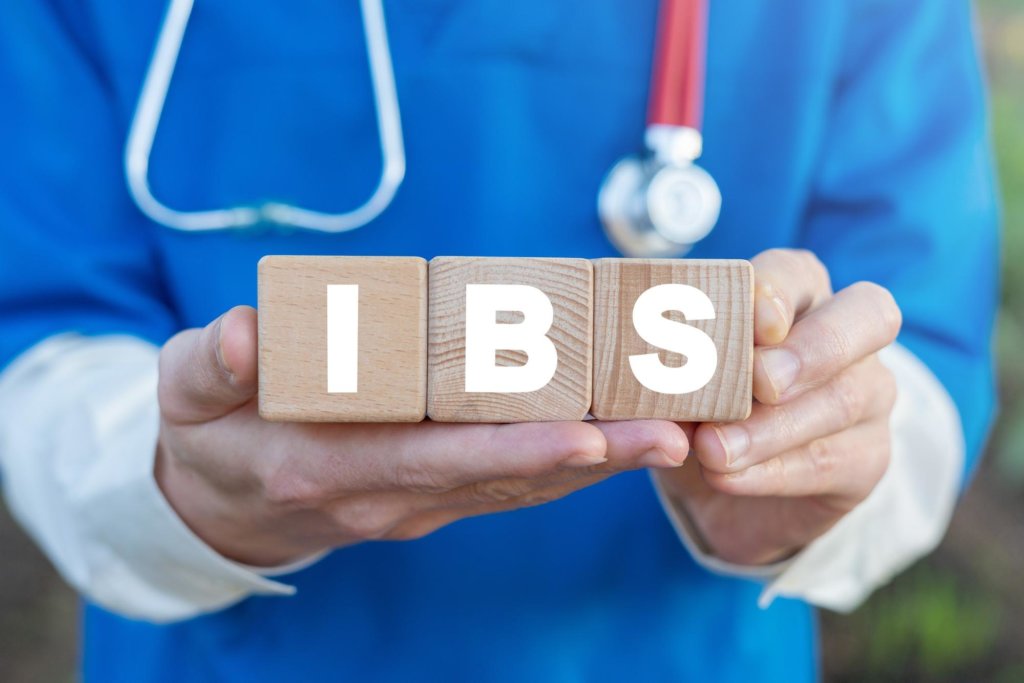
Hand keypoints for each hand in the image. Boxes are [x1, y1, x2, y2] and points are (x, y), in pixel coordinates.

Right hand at [156, 306, 688, 565]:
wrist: (222, 507)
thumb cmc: (210, 435)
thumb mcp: (187, 393)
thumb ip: (215, 363)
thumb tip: (245, 335)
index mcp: (327, 465)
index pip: (433, 458)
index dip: (512, 448)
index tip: (587, 432)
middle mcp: (387, 497)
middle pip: (501, 476)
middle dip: (591, 458)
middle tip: (674, 434)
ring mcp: (418, 504)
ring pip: (520, 485)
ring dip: (600, 463)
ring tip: (675, 432)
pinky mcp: (436, 496)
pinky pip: (512, 484)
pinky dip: (572, 464)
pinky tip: (626, 440)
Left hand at [654, 249, 901, 564]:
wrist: (723, 488)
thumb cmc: (699, 406)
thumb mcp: (675, 382)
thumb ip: (671, 370)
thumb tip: (648, 377)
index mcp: (797, 294)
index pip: (799, 272)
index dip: (778, 290)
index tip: (752, 322)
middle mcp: (847, 334)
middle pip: (868, 316)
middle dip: (810, 347)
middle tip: (759, 381)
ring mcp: (868, 394)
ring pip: (842, 398)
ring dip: (771, 427)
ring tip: (713, 449)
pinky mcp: (867, 457)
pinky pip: (831, 461)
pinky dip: (773, 471)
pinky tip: (729, 476)